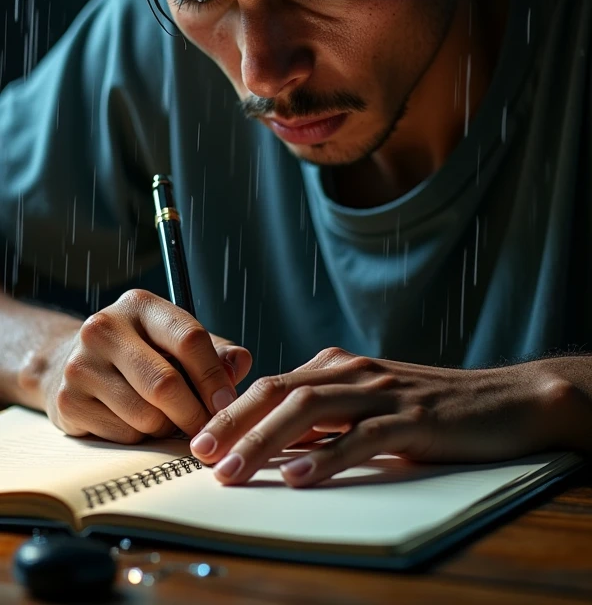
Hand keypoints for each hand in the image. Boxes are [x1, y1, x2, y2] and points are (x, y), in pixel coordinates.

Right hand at [40, 289, 251, 442]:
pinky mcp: (68, 401)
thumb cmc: (140, 353)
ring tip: (168, 418)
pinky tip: (136, 422)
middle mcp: (104, 328)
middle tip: (208, 428)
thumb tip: (241, 364)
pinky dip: (140, 438)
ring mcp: (81, 364)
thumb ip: (215, 352)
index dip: (214, 377)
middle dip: (194, 413)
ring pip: (145, 415)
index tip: (228, 403)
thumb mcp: (177, 341)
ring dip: (167, 427)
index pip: (188, 338)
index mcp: (139, 305)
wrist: (73, 365)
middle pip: (165, 384)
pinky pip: (123, 435)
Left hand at [190, 347, 566, 486]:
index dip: (231, 411)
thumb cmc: (431, 408)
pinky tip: (302, 477)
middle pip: (279, 392)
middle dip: (234, 424)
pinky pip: (362, 437)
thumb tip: (276, 441)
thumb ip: (326, 416)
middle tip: (200, 455)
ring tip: (234, 471)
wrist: (502, 401)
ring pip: (310, 411)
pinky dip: (328, 456)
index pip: (271, 384)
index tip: (200, 440)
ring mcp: (382, 392)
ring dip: (265, 442)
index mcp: (338, 367)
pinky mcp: (412, 419)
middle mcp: (354, 372)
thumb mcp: (369, 405)